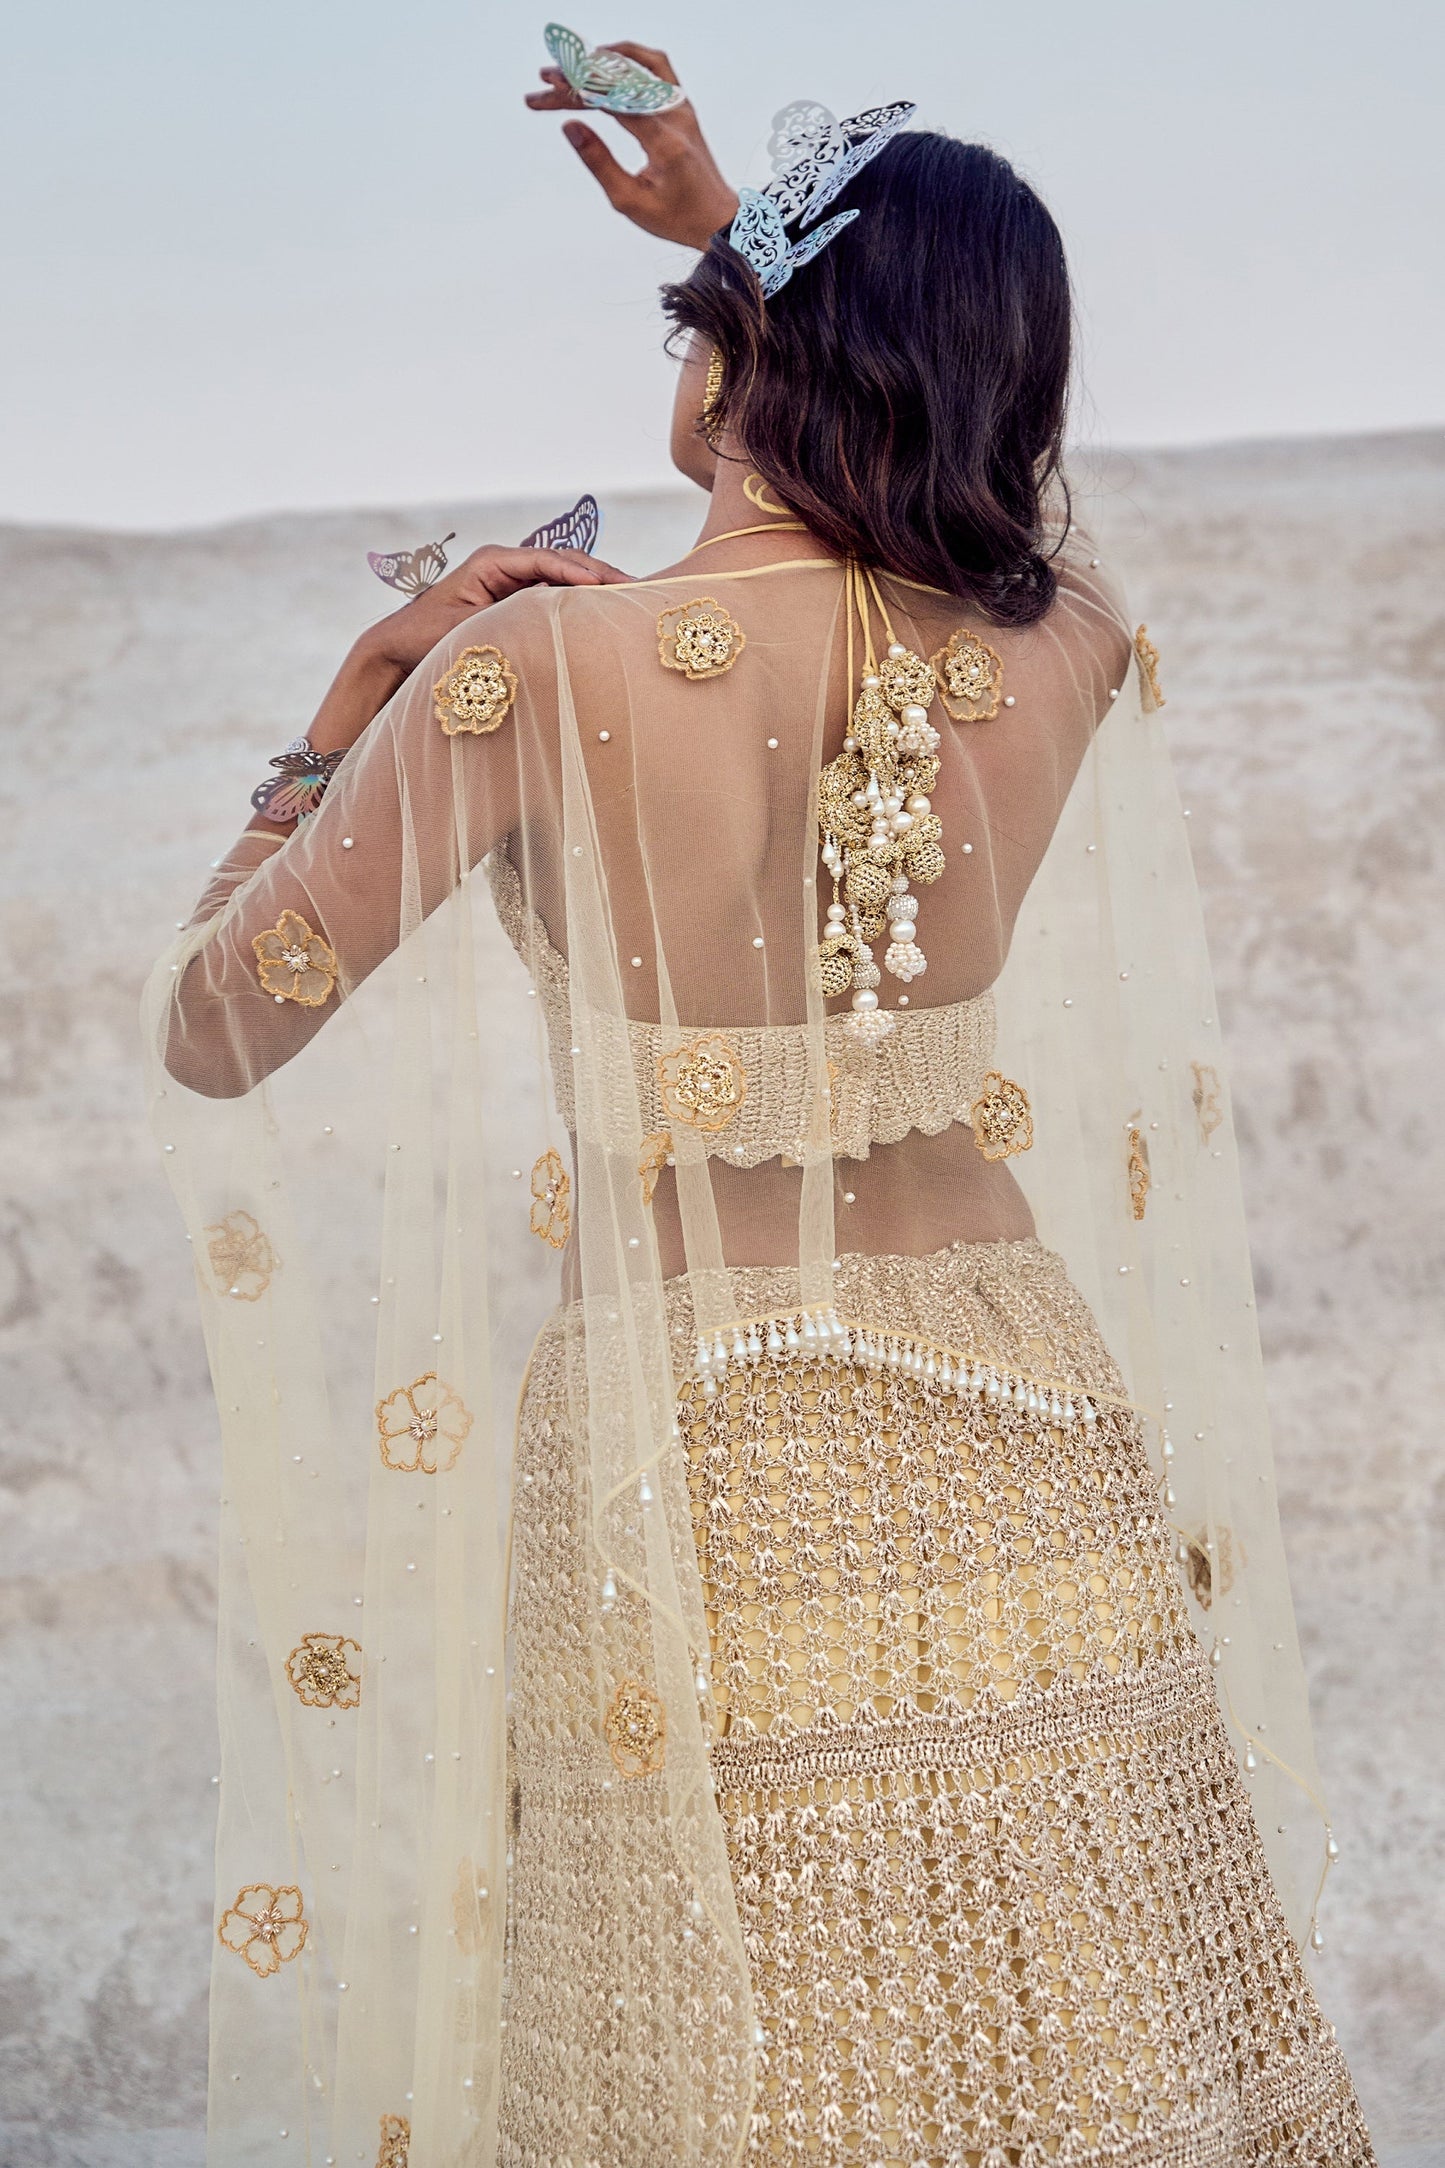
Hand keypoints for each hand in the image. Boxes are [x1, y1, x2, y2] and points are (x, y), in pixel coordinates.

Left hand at [357, 544, 630, 677]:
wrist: (397, 651)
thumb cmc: (424, 639)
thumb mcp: (466, 631)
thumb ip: (506, 622)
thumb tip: (547, 625)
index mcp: (491, 562)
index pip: (547, 559)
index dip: (580, 571)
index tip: (607, 585)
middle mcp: (505, 566)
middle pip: (563, 563)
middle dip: (599, 576)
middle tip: (636, 590)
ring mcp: (512, 583)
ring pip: (564, 579)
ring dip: (595, 590)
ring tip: (630, 602)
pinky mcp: (516, 603)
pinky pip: (555, 598)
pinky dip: (579, 604)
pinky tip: (603, 616)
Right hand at [526, 43, 738, 248]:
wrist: (718, 217)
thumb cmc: (675, 217)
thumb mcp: (629, 201)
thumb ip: (599, 162)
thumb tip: (569, 126)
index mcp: (664, 142)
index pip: (614, 101)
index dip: (577, 87)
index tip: (547, 83)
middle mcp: (676, 115)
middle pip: (619, 81)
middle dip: (577, 78)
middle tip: (543, 81)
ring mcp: (682, 106)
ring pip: (637, 65)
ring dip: (599, 62)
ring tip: (567, 67)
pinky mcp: (682, 104)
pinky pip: (655, 66)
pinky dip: (626, 59)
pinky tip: (602, 60)